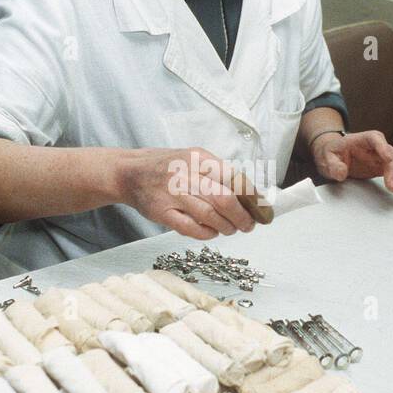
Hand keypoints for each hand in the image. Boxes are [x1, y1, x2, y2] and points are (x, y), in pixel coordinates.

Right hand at [118, 147, 255, 239]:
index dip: (253, 199)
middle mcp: (187, 174)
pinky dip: (206, 233)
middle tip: (248, 225)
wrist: (130, 173)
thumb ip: (219, 174)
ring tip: (231, 229)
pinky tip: (211, 232)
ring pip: (210, 216)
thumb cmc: (168, 167)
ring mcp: (174, 194)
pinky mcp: (162, 212)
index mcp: (200, 158)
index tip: (262, 211)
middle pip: (225, 200)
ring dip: (226, 227)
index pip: (235, 179)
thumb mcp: (194, 159)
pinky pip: (191, 228)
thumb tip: (251, 196)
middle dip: (242, 217)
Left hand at [312, 129, 392, 192]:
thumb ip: (334, 165)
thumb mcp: (327, 158)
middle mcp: (375, 145)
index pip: (375, 138)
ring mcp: (380, 156)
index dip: (383, 147)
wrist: (333, 157)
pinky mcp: (381, 166)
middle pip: (389, 153)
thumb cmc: (331, 153)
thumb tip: (341, 173)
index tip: (389, 158)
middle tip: (392, 185)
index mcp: (362, 138)